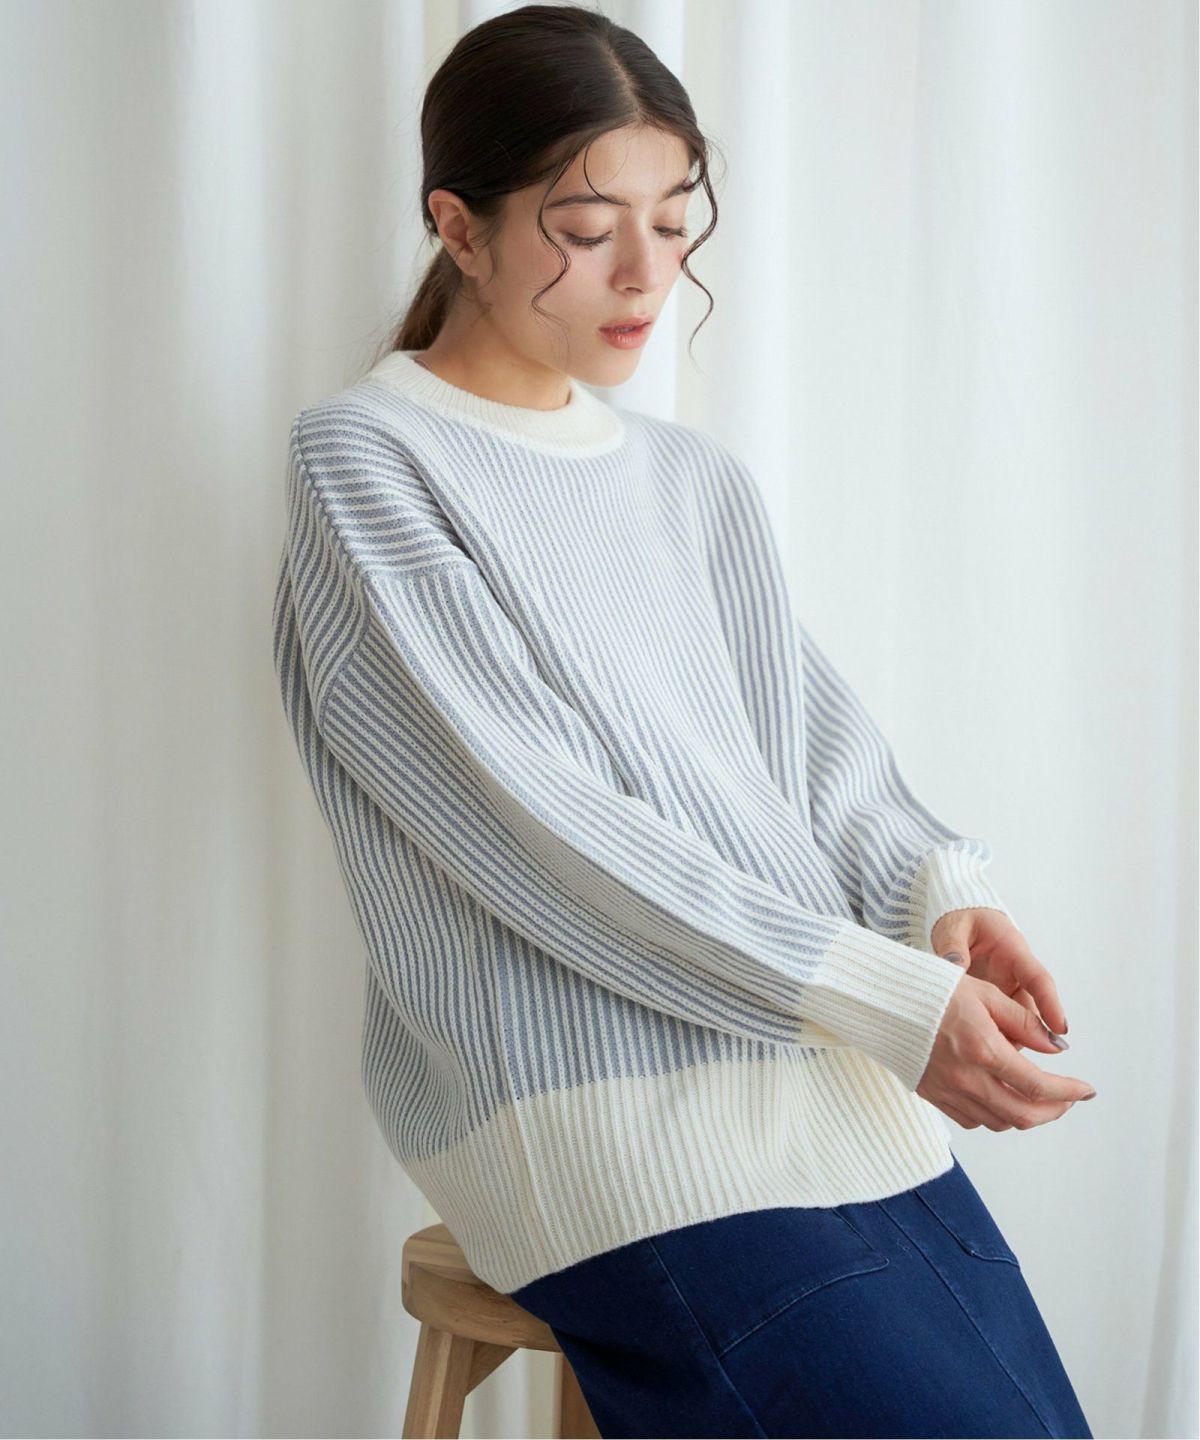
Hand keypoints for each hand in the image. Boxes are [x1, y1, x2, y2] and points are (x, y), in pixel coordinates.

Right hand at [917, 973, 1096, 1130]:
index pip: (1038, 1085)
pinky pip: (973, 1119)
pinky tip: (1001, 1096)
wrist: (883, 1001)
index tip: (1085, 1090)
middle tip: (1067, 1099)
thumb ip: (1024, 1023)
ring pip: (999, 1122)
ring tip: (1036, 1098)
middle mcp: (966, 1077)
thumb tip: (1056, 1047)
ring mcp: (948, 1091)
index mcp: (983, 1049)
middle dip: (1053, 1111)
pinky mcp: (933, 1095)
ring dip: (1025, 1115)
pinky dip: (995, 1114)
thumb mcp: (985, 994)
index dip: (1068, 1092)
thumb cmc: (932, 990)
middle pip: (1022, 1115)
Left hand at [930, 907, 1066, 1050]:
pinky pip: (999, 1024)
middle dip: (1028, 1035)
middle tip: (1012, 1055)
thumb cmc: (961, 919)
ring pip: (1016, 1023)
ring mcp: (1006, 989)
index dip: (1051, 1003)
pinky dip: (992, 1038)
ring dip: (1008, 1040)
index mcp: (1013, 950)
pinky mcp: (994, 1001)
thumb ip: (954, 945)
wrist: (959, 920)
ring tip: (991, 1060)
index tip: (1061, 1028)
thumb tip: (954, 966)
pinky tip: (976, 1052)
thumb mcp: (955, 926)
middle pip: (1030, 1010)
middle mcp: (1015, 974)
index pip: (1038, 978)